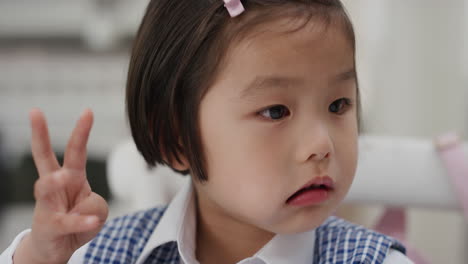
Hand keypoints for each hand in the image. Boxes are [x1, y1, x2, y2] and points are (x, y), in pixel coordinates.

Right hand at [14, 109, 108, 263]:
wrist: (57, 249)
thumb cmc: (78, 221)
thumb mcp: (97, 209)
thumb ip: (96, 203)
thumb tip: (85, 210)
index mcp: (71, 177)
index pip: (75, 150)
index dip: (81, 131)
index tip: (87, 110)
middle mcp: (54, 187)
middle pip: (44, 158)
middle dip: (40, 135)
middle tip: (35, 112)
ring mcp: (47, 206)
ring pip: (45, 187)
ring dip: (55, 180)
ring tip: (67, 176)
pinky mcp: (50, 226)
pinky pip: (67, 221)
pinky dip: (81, 221)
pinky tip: (93, 221)